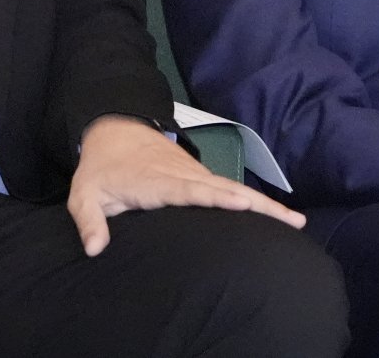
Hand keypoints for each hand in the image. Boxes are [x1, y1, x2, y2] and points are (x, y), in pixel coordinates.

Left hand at [65, 115, 303, 256]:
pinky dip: (252, 200)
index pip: (190, 191)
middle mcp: (183, 175)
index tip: (243, 203)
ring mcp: (194, 173)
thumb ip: (89, 220)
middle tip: (293, 220)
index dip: (216, 197)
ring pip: (233, 188)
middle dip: (259, 203)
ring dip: (263, 204)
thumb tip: (95, 249)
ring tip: (294, 221)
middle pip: (226, 189)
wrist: (114, 128)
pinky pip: (228, 189)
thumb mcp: (84, 193)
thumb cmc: (101, 167)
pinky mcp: (199, 175)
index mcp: (156, 182)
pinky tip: (272, 215)